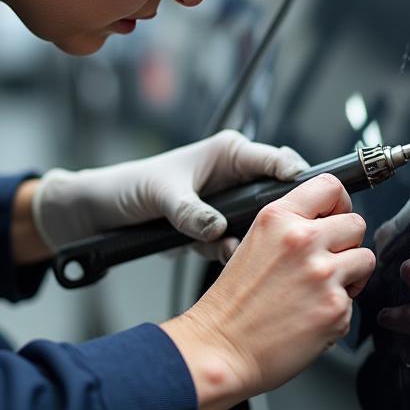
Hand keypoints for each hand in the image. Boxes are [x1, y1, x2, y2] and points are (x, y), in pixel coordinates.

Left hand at [30, 129, 308, 256]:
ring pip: (261, 225)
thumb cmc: (130, 187)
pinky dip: (230, 254)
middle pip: (279, 196)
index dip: (296, 177)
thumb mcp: (161, 194)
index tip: (309, 197)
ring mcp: (228, 207)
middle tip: (290, 233)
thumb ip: (190, 212)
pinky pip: (237, 244)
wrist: (101, 214)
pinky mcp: (217, 231)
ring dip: (255, 240)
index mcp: (230, 153)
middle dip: (283, 217)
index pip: (277, 160)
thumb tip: (216, 229)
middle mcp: (235, 177)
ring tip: (241, 249)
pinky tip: (219, 256)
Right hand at [162, 174, 375, 409]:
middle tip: (325, 262)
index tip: (335, 216)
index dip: (339, 203)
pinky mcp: (336, 308)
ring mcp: (323, 274)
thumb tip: (328, 222)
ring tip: (320, 291)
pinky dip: (337, 310)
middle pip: (356, 223)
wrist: (220, 348)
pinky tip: (309, 317)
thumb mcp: (254, 243)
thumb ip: (291, 227)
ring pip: (365, 259)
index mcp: (278, 218)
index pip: (330, 186)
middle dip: (346, 244)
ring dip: (350, 275)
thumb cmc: (232, 304)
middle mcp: (303, 240)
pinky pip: (355, 300)